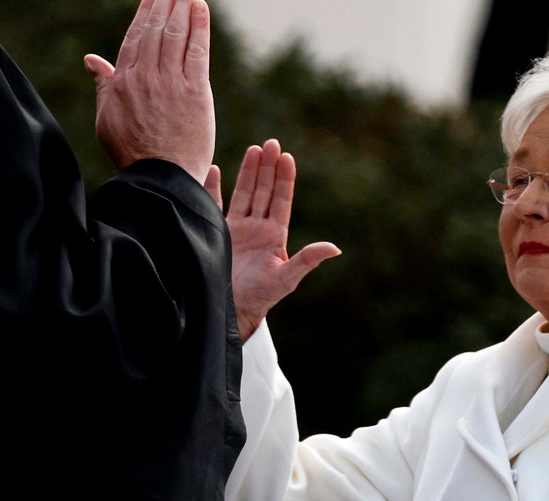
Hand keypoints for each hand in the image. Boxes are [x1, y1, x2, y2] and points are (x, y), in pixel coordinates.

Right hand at [83, 0, 214, 181]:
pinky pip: (196, 52)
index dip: (145, 13)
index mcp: (123, 82)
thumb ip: (104, 85)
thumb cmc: (133, 154)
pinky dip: (199, 27)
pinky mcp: (194, 92)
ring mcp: (170, 83)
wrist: (158, 178)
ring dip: (182, 8)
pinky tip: (201, 9)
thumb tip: (92, 60)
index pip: (135, 37)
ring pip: (175, 35)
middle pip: (156, 30)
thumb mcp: (108, 119)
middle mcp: (145, 77)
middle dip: (165, 3)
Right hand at [226, 139, 340, 340]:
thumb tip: (335, 248)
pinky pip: (214, 205)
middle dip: (268, 167)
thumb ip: (307, 260)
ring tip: (255, 149)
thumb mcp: (286, 279)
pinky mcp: (216, 233)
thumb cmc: (261, 298)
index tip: (287, 157)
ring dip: (249, 172)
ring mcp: (236, 229)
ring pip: (244, 193)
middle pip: (264, 190)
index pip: (281, 200)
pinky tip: (215, 169)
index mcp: (274, 235)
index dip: (285, 179)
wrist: (231, 311)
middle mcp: (257, 228)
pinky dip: (213, 187)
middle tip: (271, 143)